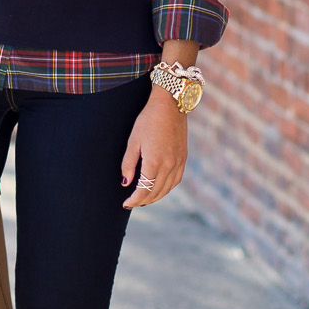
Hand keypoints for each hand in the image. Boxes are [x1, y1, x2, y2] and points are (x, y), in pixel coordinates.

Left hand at [121, 87, 187, 207]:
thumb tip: (125, 183)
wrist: (170, 104)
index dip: (134, 200)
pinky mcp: (183, 157)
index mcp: (154, 162)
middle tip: (132, 203)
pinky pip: (176, 180)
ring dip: (155, 197)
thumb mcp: (133, 141)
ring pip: (167, 189)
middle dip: (143, 201)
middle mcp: (169, 165)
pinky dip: (167, 188)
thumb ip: (128, 164)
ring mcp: (178, 162)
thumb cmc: (148, 120)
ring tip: (144, 199)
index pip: (143, 190)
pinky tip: (160, 188)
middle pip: (155, 192)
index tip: (125, 204)